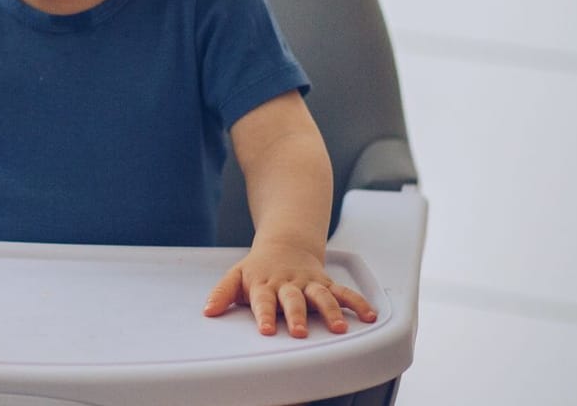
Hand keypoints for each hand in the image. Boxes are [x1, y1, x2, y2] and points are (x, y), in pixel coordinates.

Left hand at [202, 239, 377, 336]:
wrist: (285, 243)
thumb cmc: (258, 267)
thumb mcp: (235, 276)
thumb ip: (222, 293)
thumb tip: (208, 311)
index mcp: (264, 284)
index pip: (263, 301)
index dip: (264, 315)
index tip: (266, 330)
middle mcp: (288, 284)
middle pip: (293, 300)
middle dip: (296, 316)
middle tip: (299, 332)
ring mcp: (309, 283)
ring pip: (321, 296)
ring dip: (331, 311)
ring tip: (339, 328)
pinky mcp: (326, 283)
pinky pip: (344, 292)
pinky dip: (357, 302)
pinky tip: (368, 316)